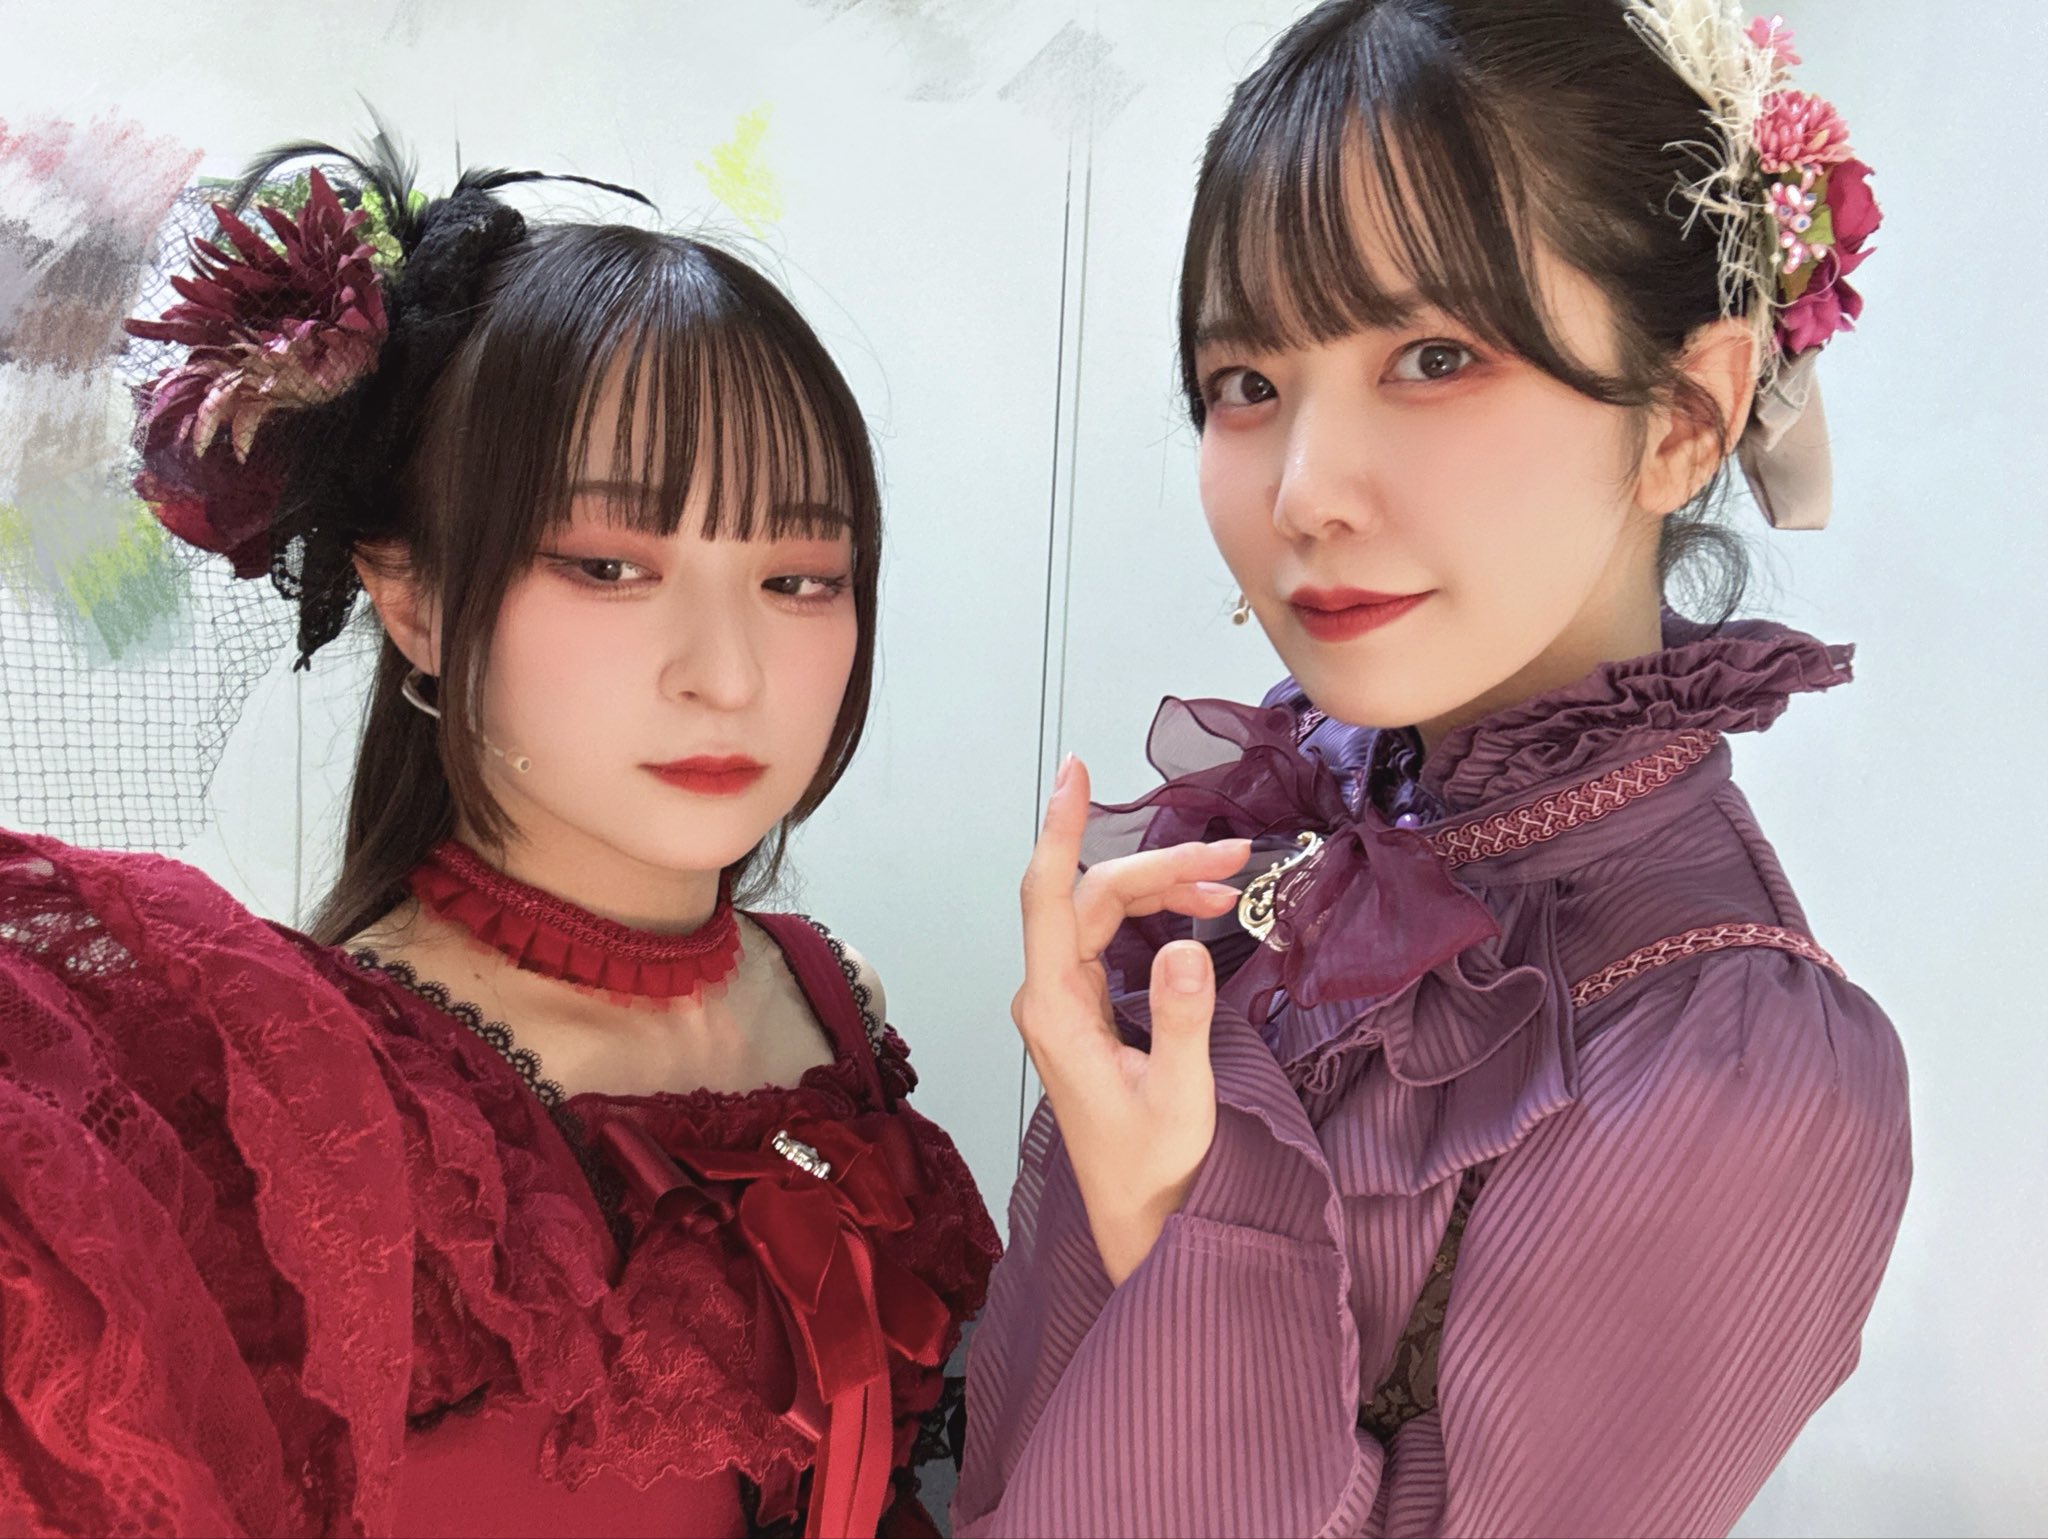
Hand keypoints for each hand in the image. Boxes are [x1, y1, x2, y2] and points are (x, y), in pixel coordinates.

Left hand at [1011, 755, 1250, 1284]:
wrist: (1142, 1222)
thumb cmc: (1156, 1170)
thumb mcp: (1181, 1098)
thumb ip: (1183, 1022)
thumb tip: (1188, 947)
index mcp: (1055, 1011)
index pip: (1049, 897)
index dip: (1062, 828)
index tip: (1077, 772)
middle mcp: (1049, 997)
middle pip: (1090, 898)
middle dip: (1158, 863)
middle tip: (1232, 855)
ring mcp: (1064, 1003)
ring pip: (1103, 914)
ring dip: (1162, 886)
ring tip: (1228, 880)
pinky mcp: (1085, 1012)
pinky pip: (1112, 939)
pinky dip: (1156, 914)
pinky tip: (1198, 910)